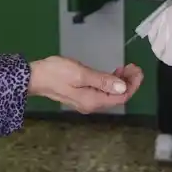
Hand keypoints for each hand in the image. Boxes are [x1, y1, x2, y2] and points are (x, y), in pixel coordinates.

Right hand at [28, 58, 143, 112]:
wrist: (34, 77)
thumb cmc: (56, 73)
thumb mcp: (81, 73)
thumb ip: (102, 80)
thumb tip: (123, 87)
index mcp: (93, 100)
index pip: (121, 97)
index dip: (133, 84)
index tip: (137, 70)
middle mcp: (92, 104)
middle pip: (117, 97)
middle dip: (129, 82)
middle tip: (133, 66)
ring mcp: (86, 101)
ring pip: (111, 94)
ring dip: (121, 82)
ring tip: (125, 68)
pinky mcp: (82, 95)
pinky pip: (103, 91)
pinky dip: (111, 82)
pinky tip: (112, 74)